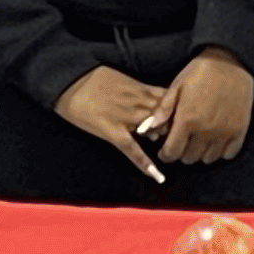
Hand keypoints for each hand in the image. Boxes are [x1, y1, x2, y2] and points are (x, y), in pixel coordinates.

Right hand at [55, 66, 170, 182]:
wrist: (69, 82)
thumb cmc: (92, 77)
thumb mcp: (122, 77)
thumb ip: (138, 88)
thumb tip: (149, 97)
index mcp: (142, 88)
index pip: (171, 100)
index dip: (179, 110)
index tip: (184, 117)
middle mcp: (139, 103)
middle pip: (168, 118)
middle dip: (173, 126)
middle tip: (178, 135)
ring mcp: (127, 119)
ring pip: (155, 132)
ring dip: (162, 140)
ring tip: (170, 151)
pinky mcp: (113, 132)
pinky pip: (133, 151)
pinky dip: (146, 164)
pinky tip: (157, 177)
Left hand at [146, 48, 253, 165]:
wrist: (230, 62)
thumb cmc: (200, 72)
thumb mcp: (176, 87)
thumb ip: (162, 110)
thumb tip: (147, 129)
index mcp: (187, 120)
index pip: (172, 152)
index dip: (166, 154)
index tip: (165, 150)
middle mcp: (206, 131)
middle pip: (189, 158)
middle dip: (181, 153)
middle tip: (181, 142)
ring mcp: (224, 132)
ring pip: (208, 159)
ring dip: (200, 153)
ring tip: (197, 141)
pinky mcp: (239, 130)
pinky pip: (229, 154)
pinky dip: (221, 152)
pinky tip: (215, 141)